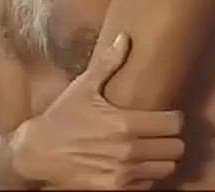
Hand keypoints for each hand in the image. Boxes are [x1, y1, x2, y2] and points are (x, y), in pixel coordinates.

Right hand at [10, 34, 184, 189]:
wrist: (37, 154)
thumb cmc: (61, 119)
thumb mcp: (82, 89)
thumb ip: (107, 64)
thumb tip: (125, 38)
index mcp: (124, 122)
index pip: (174, 124)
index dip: (174, 118)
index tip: (167, 115)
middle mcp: (128, 150)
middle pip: (177, 148)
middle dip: (171, 139)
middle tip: (159, 133)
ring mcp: (124, 174)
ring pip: (167, 168)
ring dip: (161, 159)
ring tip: (150, 150)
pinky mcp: (117, 190)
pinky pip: (150, 186)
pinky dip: (147, 177)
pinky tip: (136, 166)